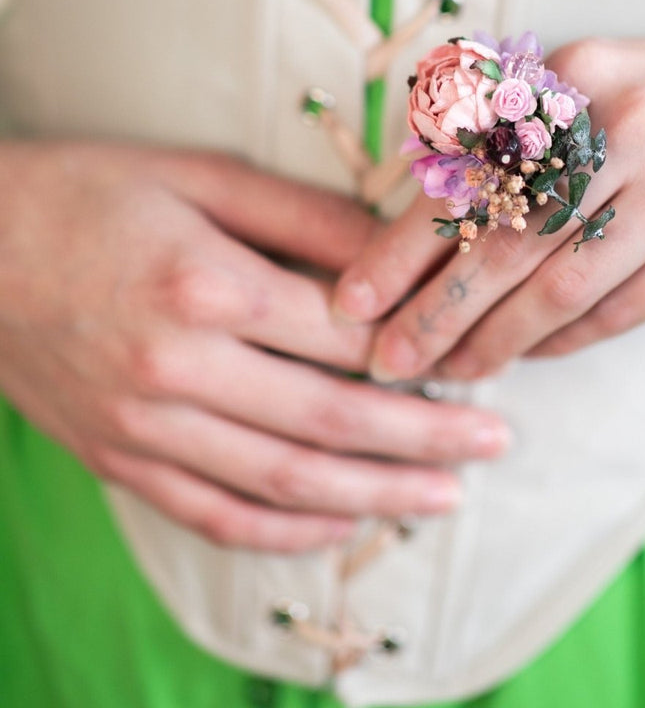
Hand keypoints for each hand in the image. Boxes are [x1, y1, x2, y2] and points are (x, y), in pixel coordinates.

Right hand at [0, 141, 509, 550]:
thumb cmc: (85, 195)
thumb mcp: (197, 175)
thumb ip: (302, 214)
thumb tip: (395, 244)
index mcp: (208, 287)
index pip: (346, 335)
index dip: (423, 351)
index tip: (479, 356)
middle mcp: (180, 369)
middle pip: (332, 422)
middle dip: (427, 438)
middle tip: (497, 440)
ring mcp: (145, 427)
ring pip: (284, 484)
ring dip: (377, 496)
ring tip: (448, 496)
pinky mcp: (118, 460)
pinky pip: (215, 515)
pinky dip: (286, 533)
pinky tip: (345, 526)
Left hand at [331, 8, 644, 378]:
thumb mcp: (626, 81)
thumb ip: (544, 138)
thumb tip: (454, 223)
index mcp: (583, 78)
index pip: (467, 173)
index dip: (400, 243)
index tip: (350, 295)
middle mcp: (624, 125)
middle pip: (500, 237)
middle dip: (430, 309)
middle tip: (382, 359)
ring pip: (557, 284)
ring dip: (493, 340)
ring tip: (448, 373)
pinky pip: (625, 308)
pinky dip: (570, 340)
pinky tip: (535, 358)